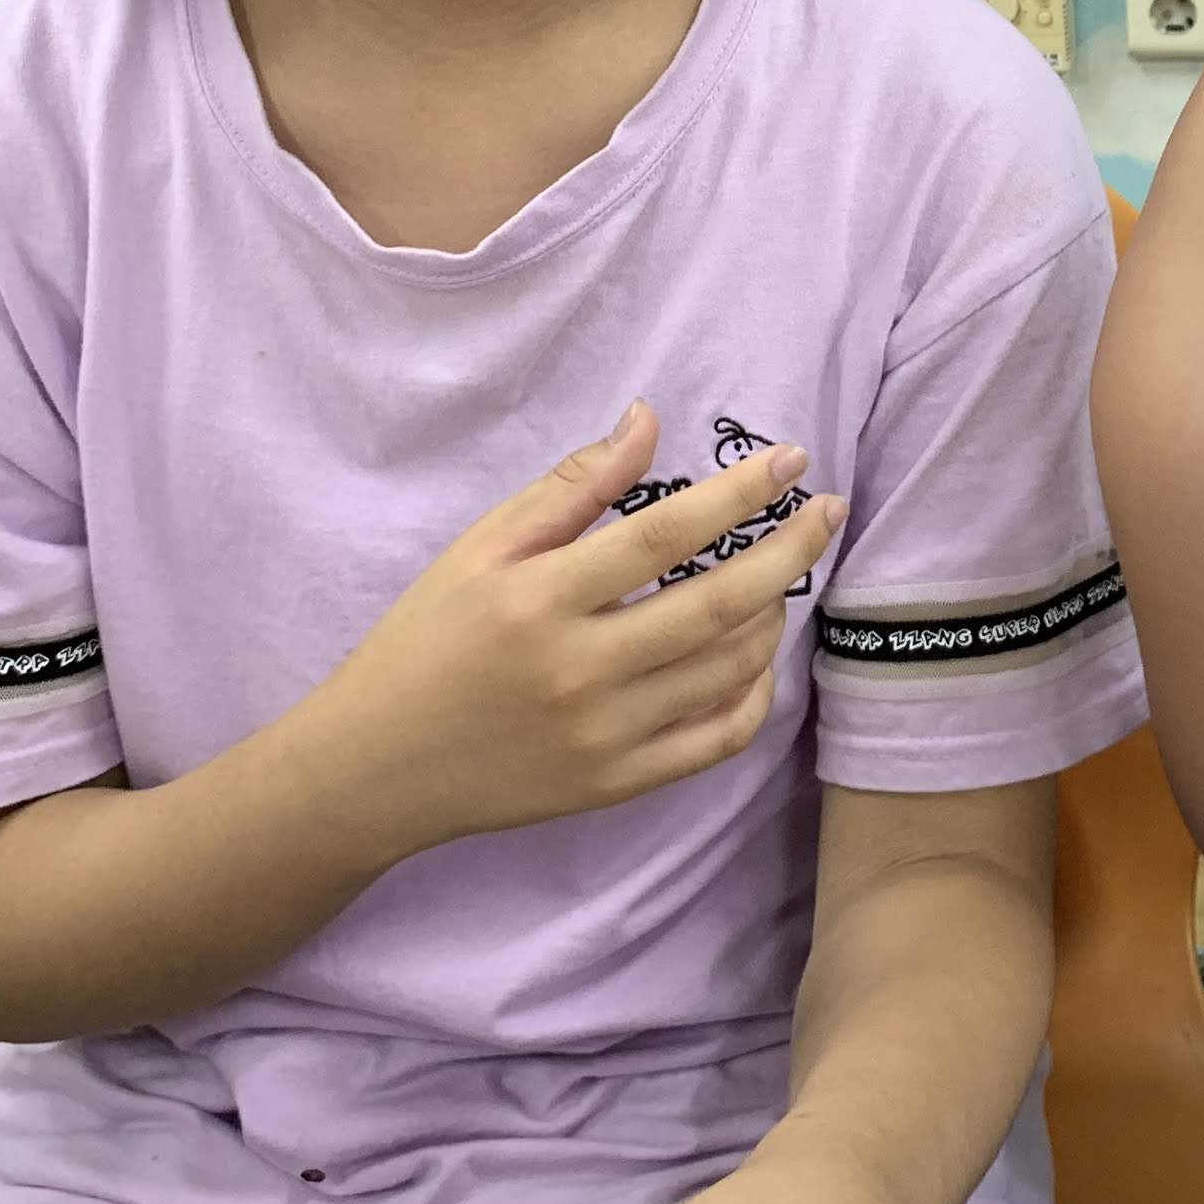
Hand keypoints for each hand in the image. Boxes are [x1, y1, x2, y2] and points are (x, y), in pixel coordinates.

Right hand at [300, 405, 840, 857]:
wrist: (376, 766)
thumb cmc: (426, 641)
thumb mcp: (480, 549)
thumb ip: (569, 487)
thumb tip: (648, 419)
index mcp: (540, 599)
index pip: (665, 534)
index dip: (739, 493)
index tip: (790, 459)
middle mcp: (580, 671)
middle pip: (718, 604)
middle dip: (790, 549)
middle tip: (827, 508)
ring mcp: (604, 736)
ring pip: (728, 669)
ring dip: (774, 612)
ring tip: (785, 570)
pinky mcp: (617, 784)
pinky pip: (715, 740)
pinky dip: (754, 695)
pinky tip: (758, 655)